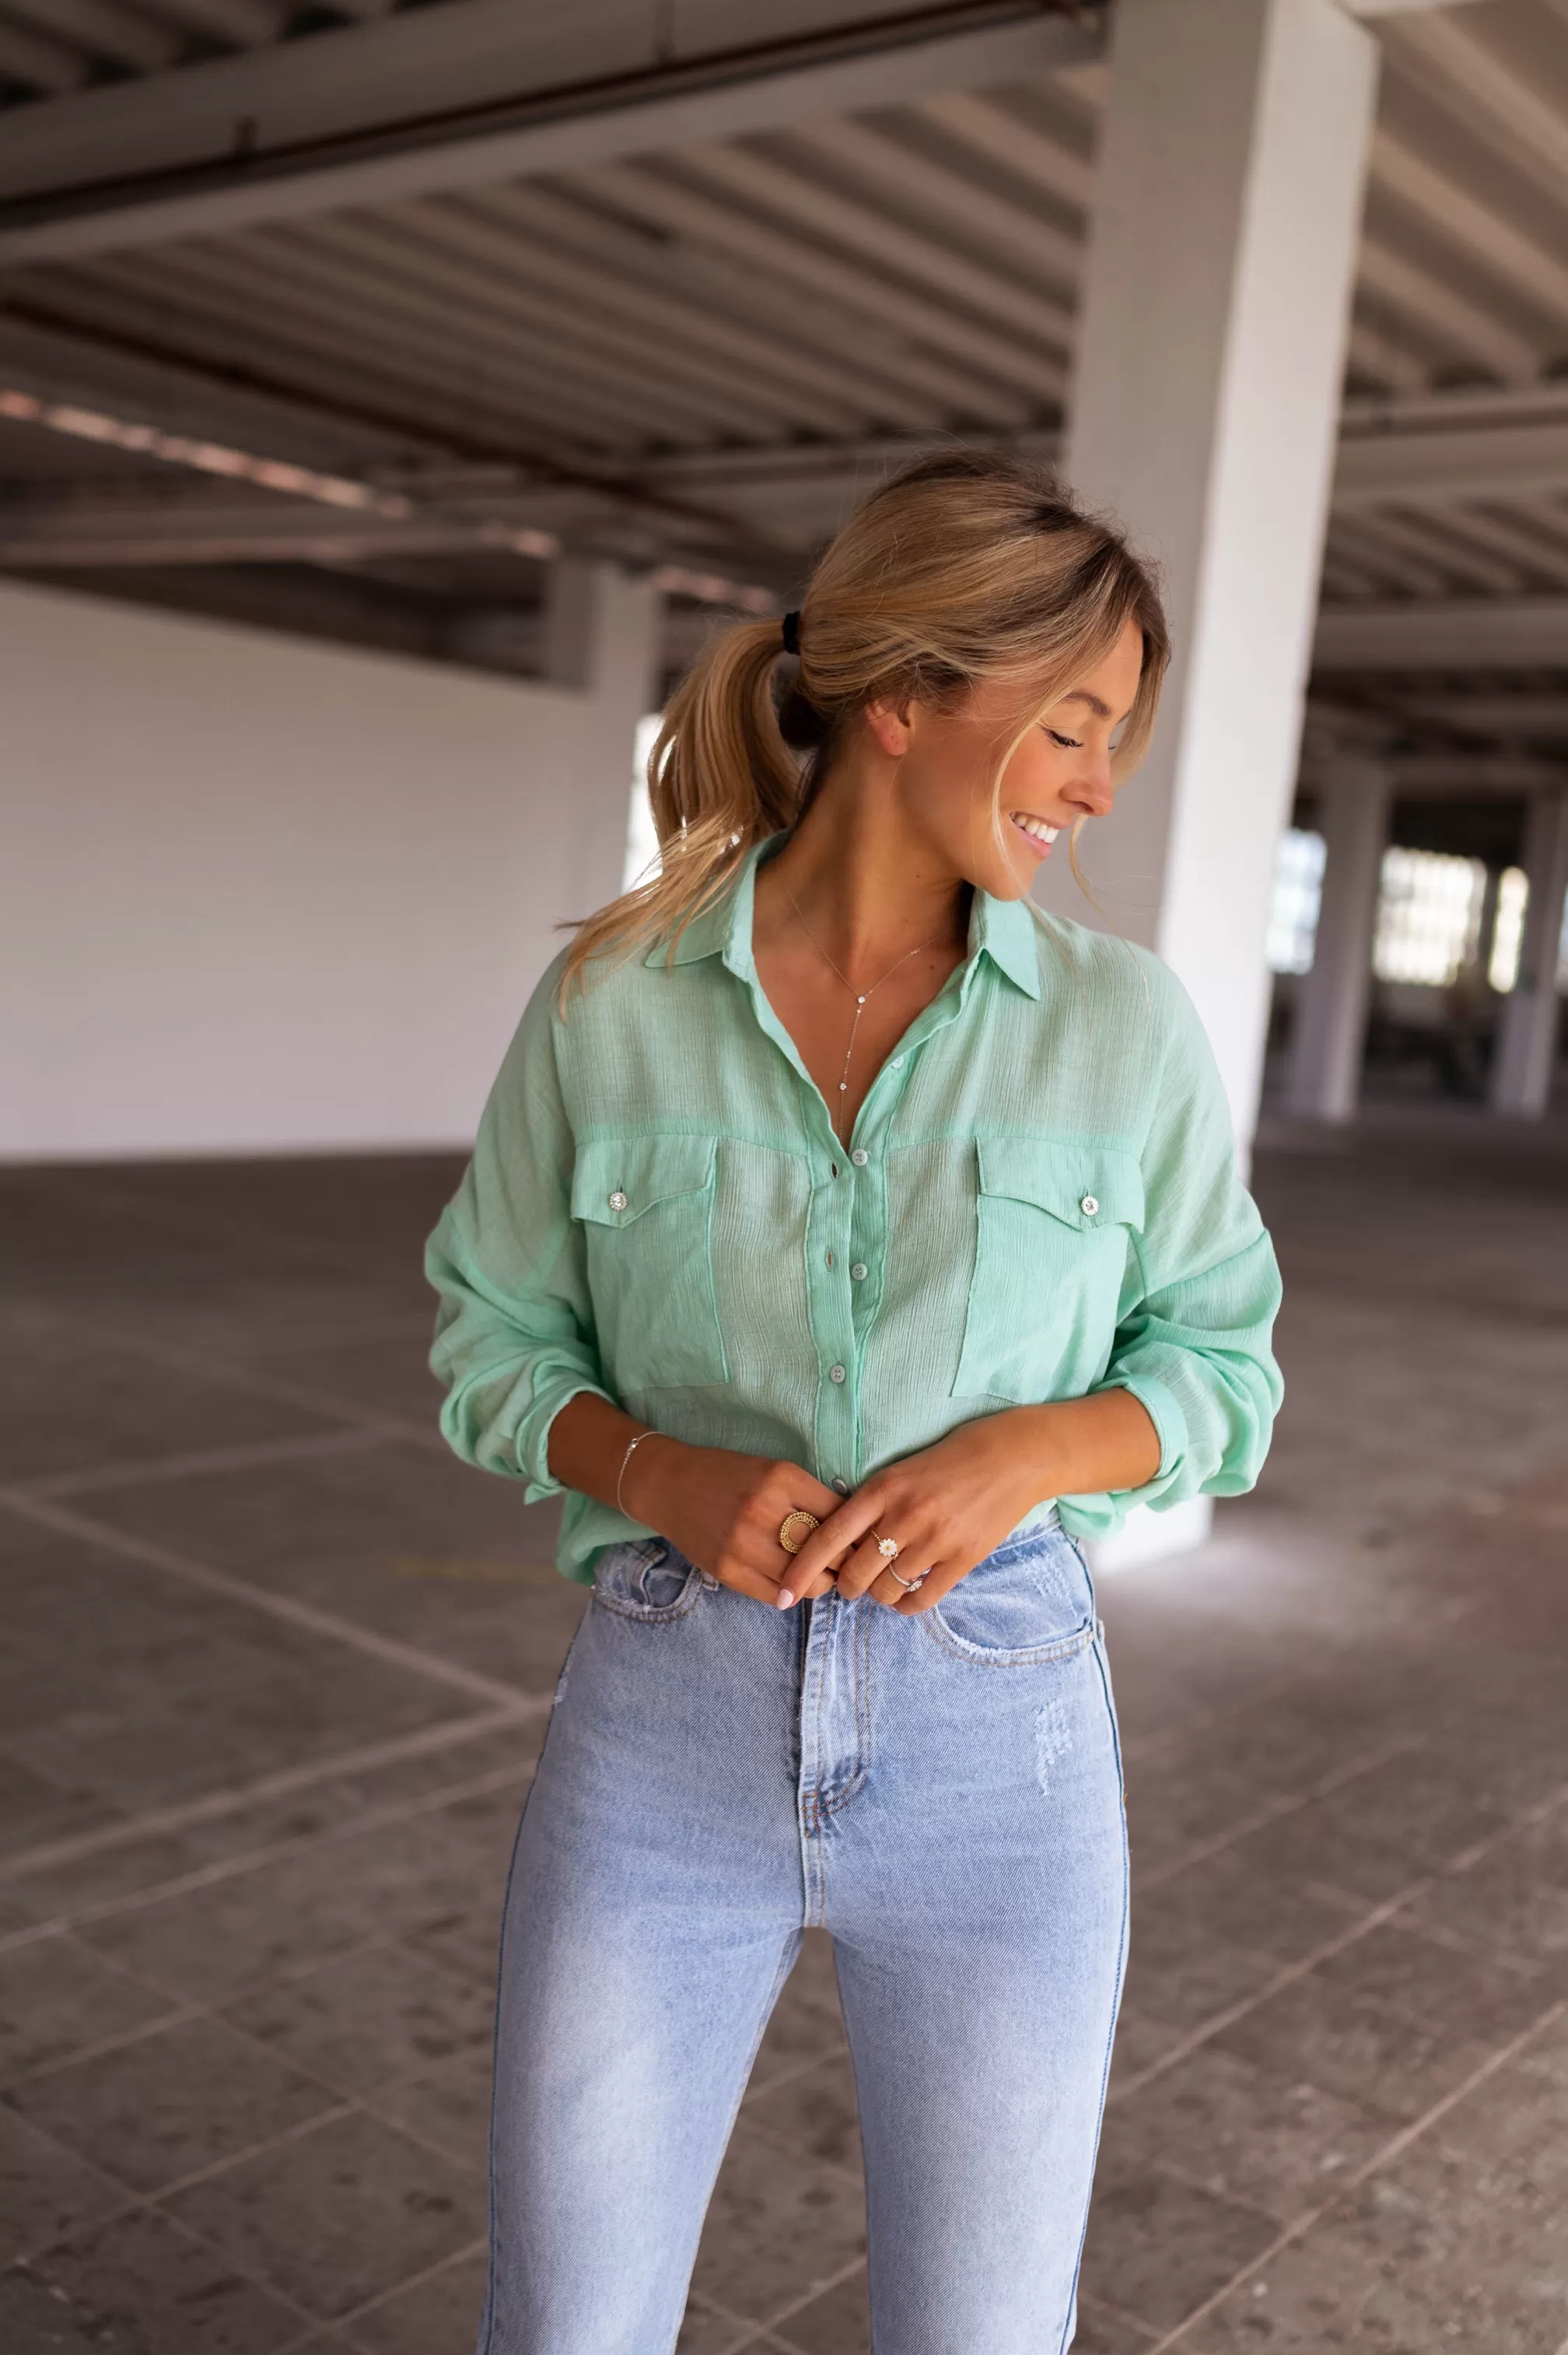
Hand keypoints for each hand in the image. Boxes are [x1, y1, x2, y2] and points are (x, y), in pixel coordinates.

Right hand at [628, 1437, 843, 1608]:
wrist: (669, 1486)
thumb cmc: (729, 1476)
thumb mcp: (773, 1471)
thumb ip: (810, 1497)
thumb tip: (852, 1531)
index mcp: (782, 1478)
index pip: (840, 1516)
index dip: (856, 1533)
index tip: (861, 1541)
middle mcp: (763, 1510)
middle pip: (828, 1553)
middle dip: (844, 1563)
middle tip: (849, 1565)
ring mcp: (742, 1544)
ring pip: (806, 1582)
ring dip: (819, 1583)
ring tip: (819, 1575)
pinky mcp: (726, 1570)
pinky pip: (776, 1595)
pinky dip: (790, 1592)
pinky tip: (790, 1581)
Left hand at [781, 1412, 1048, 1615]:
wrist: (1011, 1457)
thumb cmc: (949, 1461)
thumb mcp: (900, 1471)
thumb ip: (870, 1504)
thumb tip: (839, 1545)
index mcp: (882, 1489)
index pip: (828, 1538)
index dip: (801, 1570)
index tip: (783, 1593)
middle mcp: (904, 1516)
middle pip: (854, 1575)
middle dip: (846, 1586)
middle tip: (851, 1581)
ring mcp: (936, 1540)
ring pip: (886, 1591)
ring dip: (879, 1594)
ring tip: (885, 1583)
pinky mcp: (964, 1558)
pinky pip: (922, 1599)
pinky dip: (907, 1605)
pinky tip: (906, 1597)